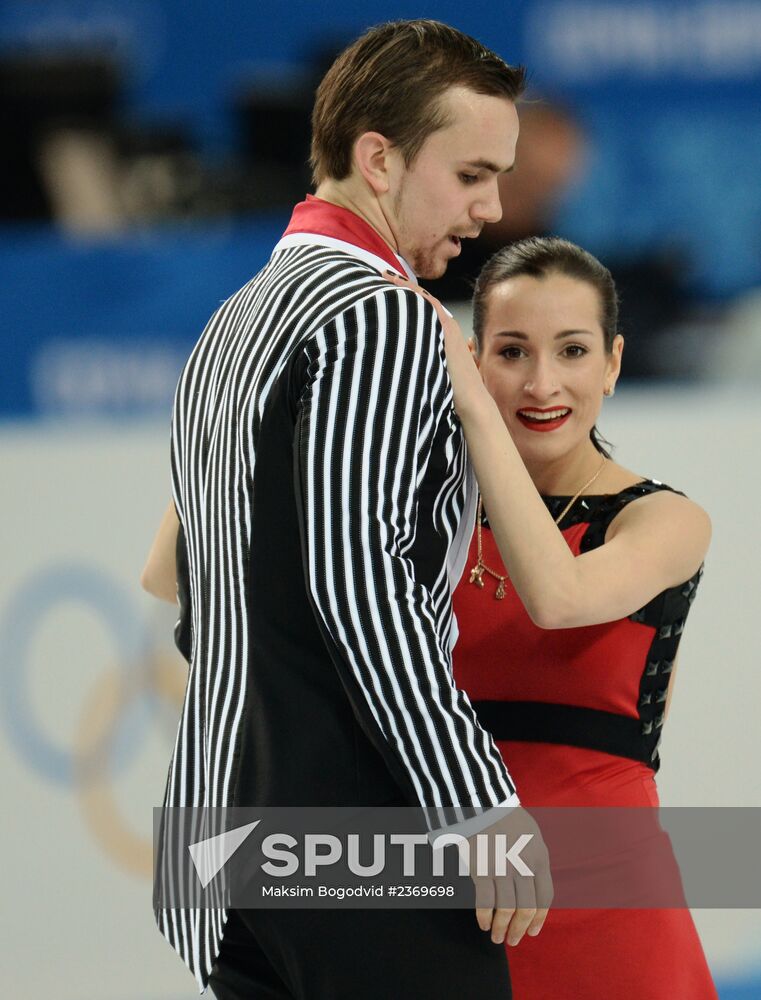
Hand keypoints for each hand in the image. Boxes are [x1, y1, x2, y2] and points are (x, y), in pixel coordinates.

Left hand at [382, 271, 485, 416]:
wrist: (472, 400)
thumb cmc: (454, 390)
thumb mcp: (434, 367)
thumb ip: (423, 356)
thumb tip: (401, 357)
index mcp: (444, 332)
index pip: (422, 305)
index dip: (404, 292)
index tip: (385, 284)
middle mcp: (446, 325)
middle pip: (421, 297)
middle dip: (401, 284)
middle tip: (381, 272)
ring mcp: (447, 327)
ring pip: (423, 299)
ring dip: (404, 286)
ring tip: (385, 275)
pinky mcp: (447, 332)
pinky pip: (428, 307)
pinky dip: (414, 296)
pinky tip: (398, 289)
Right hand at [468, 806, 552, 946]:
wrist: (481, 800)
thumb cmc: (505, 816)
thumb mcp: (531, 834)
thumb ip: (535, 860)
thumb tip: (534, 888)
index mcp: (539, 856)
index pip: (545, 896)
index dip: (539, 918)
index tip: (532, 931)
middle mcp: (524, 865)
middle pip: (526, 907)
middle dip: (519, 929)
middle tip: (513, 940)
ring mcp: (502, 867)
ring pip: (506, 909)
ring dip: (501, 928)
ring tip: (496, 937)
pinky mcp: (481, 868)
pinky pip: (484, 901)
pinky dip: (484, 917)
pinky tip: (483, 923)